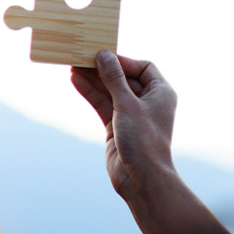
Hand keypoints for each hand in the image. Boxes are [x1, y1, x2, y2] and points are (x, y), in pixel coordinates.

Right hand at [71, 50, 177, 200]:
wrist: (140, 178)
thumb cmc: (143, 140)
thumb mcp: (127, 104)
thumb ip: (114, 78)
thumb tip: (104, 54)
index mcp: (160, 93)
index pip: (142, 67)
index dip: (123, 60)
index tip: (103, 56)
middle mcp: (147, 101)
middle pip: (123, 78)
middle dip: (103, 68)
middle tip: (82, 56)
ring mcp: (130, 114)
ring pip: (109, 90)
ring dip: (93, 79)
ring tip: (73, 66)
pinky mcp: (116, 125)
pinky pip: (102, 103)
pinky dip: (90, 93)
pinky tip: (76, 81)